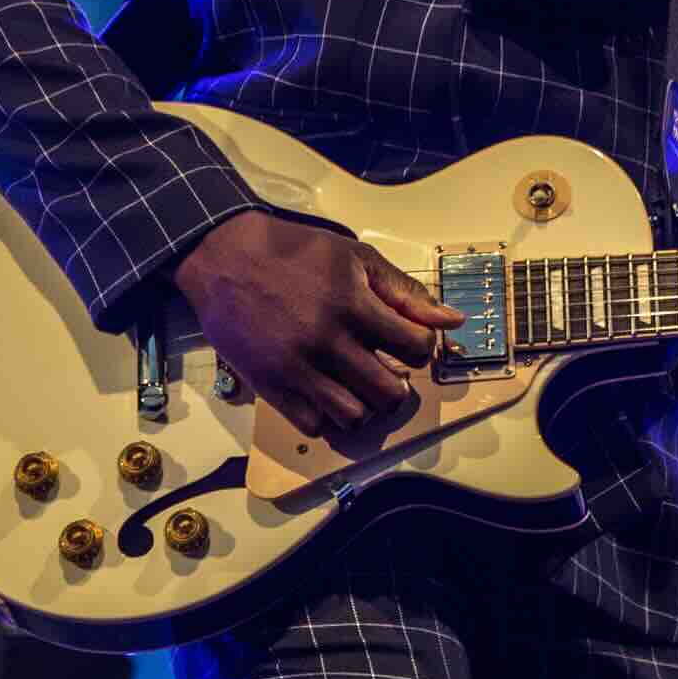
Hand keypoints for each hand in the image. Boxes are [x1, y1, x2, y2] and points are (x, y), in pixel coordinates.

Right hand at [173, 212, 465, 441]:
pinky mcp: (269, 386)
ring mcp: (296, 368)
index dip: (421, 347)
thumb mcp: (355, 257)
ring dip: (363, 405)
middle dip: (398, 384)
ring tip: (357, 385)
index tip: (408, 342)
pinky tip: (325, 392)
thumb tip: (452, 320)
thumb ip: (404, 291)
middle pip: (389, 392)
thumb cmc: (295, 253)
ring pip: (354, 416)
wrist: (225, 259)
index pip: (416, 347)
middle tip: (386, 370)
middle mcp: (326, 341)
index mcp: (353, 304)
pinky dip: (326, 416)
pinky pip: (313, 425)